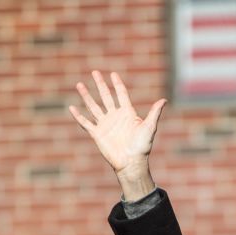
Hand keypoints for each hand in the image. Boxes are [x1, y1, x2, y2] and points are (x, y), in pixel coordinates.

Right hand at [69, 71, 165, 192]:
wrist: (132, 162)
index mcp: (127, 113)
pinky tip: (71, 107)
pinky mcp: (97, 134)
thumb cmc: (142, 146)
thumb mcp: (149, 127)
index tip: (113, 74)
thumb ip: (154, 113)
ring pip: (93, 107)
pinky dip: (78, 116)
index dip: (117, 84)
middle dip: (100, 84)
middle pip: (106, 96)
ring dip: (86, 96)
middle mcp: (115, 117)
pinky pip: (86, 123)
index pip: (121, 94)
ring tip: (79, 85)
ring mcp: (105, 125)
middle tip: (95, 72)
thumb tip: (164, 100)